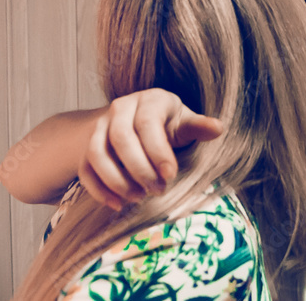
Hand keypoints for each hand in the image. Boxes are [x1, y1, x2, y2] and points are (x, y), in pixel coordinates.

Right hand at [78, 88, 223, 209]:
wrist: (135, 122)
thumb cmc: (167, 124)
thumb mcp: (184, 122)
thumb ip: (198, 127)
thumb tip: (219, 128)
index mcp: (148, 100)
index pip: (148, 124)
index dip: (158, 152)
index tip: (170, 176)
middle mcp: (119, 109)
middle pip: (120, 139)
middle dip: (139, 169)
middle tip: (157, 190)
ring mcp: (99, 127)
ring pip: (97, 154)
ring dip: (116, 180)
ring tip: (138, 198)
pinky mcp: (86, 148)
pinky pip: (85, 169)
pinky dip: (99, 190)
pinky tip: (118, 204)